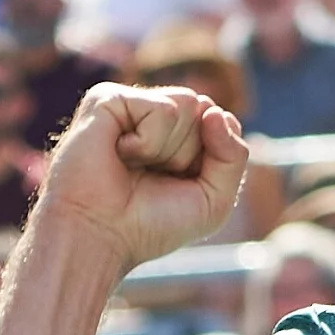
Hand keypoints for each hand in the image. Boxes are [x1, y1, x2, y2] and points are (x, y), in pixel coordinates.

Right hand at [31, 85, 249, 277]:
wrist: (100, 236)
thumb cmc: (150, 224)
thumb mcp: (214, 200)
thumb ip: (234, 156)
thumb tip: (215, 110)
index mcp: (178, 135)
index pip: (223, 122)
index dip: (214, 158)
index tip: (179, 184)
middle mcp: (154, 115)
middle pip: (207, 110)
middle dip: (190, 154)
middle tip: (152, 177)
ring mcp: (131, 105)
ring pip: (189, 103)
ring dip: (170, 149)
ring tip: (134, 165)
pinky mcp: (108, 98)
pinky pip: (162, 109)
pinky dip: (149, 142)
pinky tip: (119, 154)